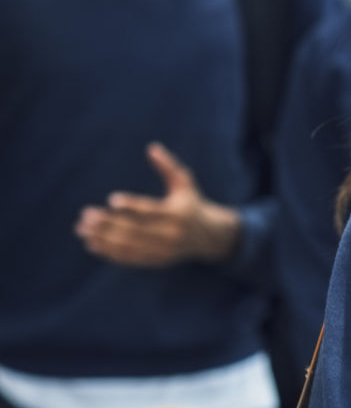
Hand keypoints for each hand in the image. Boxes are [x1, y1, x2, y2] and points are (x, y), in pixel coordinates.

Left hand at [76, 143, 241, 267]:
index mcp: (179, 213)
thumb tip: (152, 147)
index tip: (112, 200)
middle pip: (135, 229)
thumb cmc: (192, 203)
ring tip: (82, 229)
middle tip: (86, 215)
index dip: (132, 205)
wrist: (210, 237)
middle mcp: (171, 234)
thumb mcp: (185, 184)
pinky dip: (109, 252)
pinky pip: (130, 258)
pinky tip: (92, 244)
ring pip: (129, 245)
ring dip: (103, 238)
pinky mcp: (157, 260)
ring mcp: (164, 249)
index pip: (152, 210)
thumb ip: (168, 167)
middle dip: (108, 223)